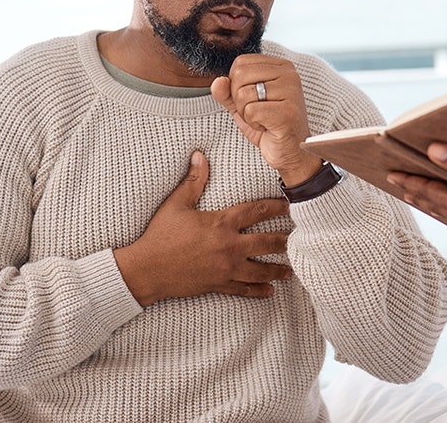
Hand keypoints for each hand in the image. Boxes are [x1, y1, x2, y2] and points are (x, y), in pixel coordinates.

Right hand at [113, 151, 292, 306]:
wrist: (146, 270)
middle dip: (285, 240)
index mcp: (221, 223)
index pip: (256, 211)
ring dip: (277, 269)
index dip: (276, 206)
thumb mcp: (175, 205)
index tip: (290, 204)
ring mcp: (225, 268)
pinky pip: (243, 289)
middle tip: (300, 238)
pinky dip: (258, 291)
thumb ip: (193, 181)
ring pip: (260, 270)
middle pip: (266, 242)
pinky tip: (270, 291)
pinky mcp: (218, 284)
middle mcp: (229, 246)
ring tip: (290, 269)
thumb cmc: (160, 236)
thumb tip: (199, 155)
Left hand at [211, 54, 323, 184]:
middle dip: (239, 99)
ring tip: (264, 120)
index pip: (241, 62)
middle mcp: (289, 75)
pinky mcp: (287, 111)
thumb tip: (218, 81)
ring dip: (247, 114)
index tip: (254, 100)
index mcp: (281, 67)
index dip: (236, 85)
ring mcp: (291, 92)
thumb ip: (227, 92)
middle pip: (239, 75)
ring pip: (243, 94)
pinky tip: (268, 128)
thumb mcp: (243, 105)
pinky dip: (253, 124)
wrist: (291, 152)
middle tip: (258, 112)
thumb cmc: (269, 126)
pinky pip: (251, 111)